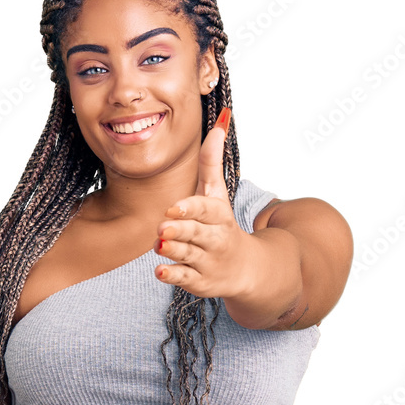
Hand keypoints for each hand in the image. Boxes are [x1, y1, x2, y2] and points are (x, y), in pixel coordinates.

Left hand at [154, 107, 255, 299]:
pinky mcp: (200, 281)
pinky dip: (174, 276)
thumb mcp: (219, 194)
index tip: (172, 207)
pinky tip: (159, 271)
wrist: (246, 268)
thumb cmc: (223, 226)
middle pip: (198, 233)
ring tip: (159, 245)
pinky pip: (186, 279)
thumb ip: (212, 162)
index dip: (189, 208)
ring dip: (174, 251)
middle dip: (181, 230)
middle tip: (163, 227)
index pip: (205, 209)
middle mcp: (215, 238)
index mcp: (218, 215)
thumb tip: (219, 122)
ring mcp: (207, 261)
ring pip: (190, 256)